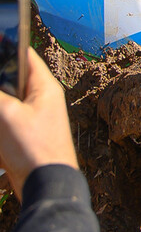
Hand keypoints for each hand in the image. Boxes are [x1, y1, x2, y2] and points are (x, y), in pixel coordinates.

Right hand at [0, 52, 76, 197]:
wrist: (45, 183)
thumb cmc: (33, 147)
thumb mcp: (6, 115)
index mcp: (43, 86)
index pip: (25, 56)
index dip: (6, 49)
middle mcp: (41, 98)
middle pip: (11, 81)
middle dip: (0, 88)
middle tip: (0, 107)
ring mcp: (33, 117)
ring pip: (6, 103)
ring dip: (0, 109)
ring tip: (3, 125)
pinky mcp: (24, 134)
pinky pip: (5, 122)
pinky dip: (0, 125)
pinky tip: (1, 140)